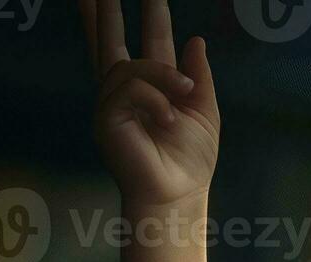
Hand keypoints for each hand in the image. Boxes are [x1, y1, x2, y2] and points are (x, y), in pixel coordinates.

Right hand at [79, 0, 219, 210]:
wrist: (180, 193)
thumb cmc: (190, 160)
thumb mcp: (203, 110)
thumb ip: (197, 76)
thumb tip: (195, 40)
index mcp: (149, 89)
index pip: (138, 44)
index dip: (134, 17)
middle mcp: (124, 93)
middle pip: (109, 41)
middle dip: (106, 11)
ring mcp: (111, 104)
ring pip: (132, 66)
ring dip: (162, 74)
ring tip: (184, 92)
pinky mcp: (106, 118)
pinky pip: (130, 90)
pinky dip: (156, 100)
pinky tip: (168, 120)